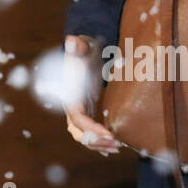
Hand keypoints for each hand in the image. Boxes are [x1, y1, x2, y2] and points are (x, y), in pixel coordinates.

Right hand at [62, 35, 118, 154]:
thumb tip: (71, 40)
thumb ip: (77, 46)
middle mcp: (71, 107)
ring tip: (117, 148)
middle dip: (95, 142)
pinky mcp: (87, 110)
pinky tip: (111, 147)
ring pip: (83, 136)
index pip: (78, 119)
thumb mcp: (82, 48)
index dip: (91, 129)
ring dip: (98, 145)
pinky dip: (98, 141)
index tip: (108, 134)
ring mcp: (78, 110)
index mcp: (70, 96)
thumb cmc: (84, 50)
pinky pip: (89, 132)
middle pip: (78, 132)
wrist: (83, 51)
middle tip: (116, 144)